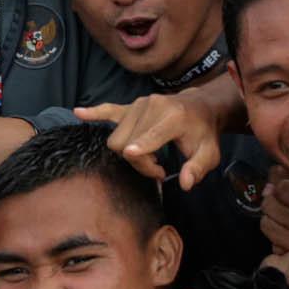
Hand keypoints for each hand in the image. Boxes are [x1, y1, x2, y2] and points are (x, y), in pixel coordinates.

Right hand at [74, 94, 219, 189]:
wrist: (201, 106)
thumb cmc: (204, 133)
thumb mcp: (210, 154)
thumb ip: (198, 168)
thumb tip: (185, 183)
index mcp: (172, 117)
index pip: (145, 140)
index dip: (143, 159)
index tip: (147, 165)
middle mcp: (152, 106)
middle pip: (125, 144)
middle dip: (138, 162)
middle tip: (159, 168)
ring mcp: (139, 104)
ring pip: (116, 138)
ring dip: (129, 153)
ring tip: (152, 156)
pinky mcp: (131, 106)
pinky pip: (108, 110)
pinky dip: (93, 113)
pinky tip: (78, 112)